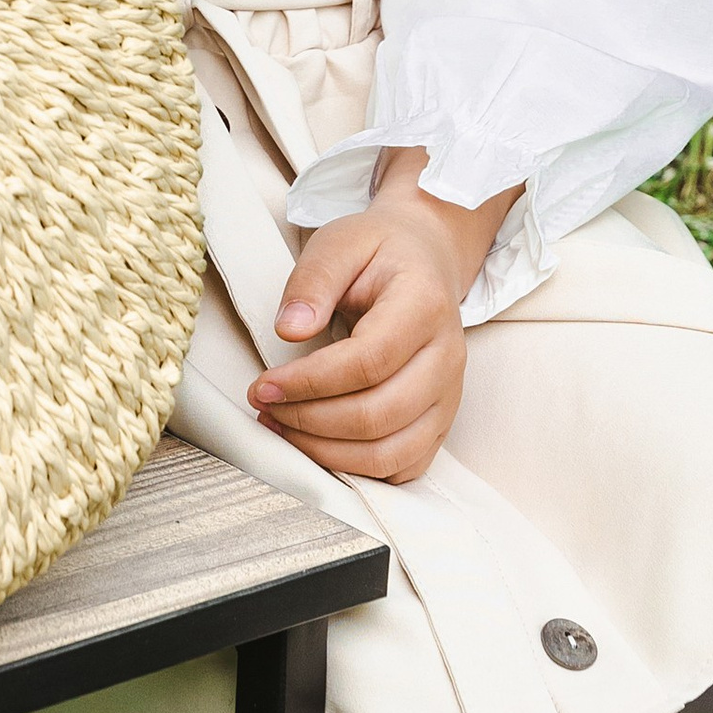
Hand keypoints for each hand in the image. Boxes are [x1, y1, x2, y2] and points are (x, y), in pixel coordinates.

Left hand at [246, 156, 519, 485]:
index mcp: (425, 305)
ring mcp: (449, 396)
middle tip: (264, 405)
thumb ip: (314, 280)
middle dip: (310, 420)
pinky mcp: (440, 423)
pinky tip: (316, 445)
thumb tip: (290, 330)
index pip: (368, 361)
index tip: (263, 384)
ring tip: (281, 428)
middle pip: (379, 415)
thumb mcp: (340, 243)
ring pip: (391, 452)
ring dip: (326, 452)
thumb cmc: (378, 252)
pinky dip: (355, 469)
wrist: (425, 259)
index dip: (310, 382)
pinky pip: (401, 467)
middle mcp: (447, 357)